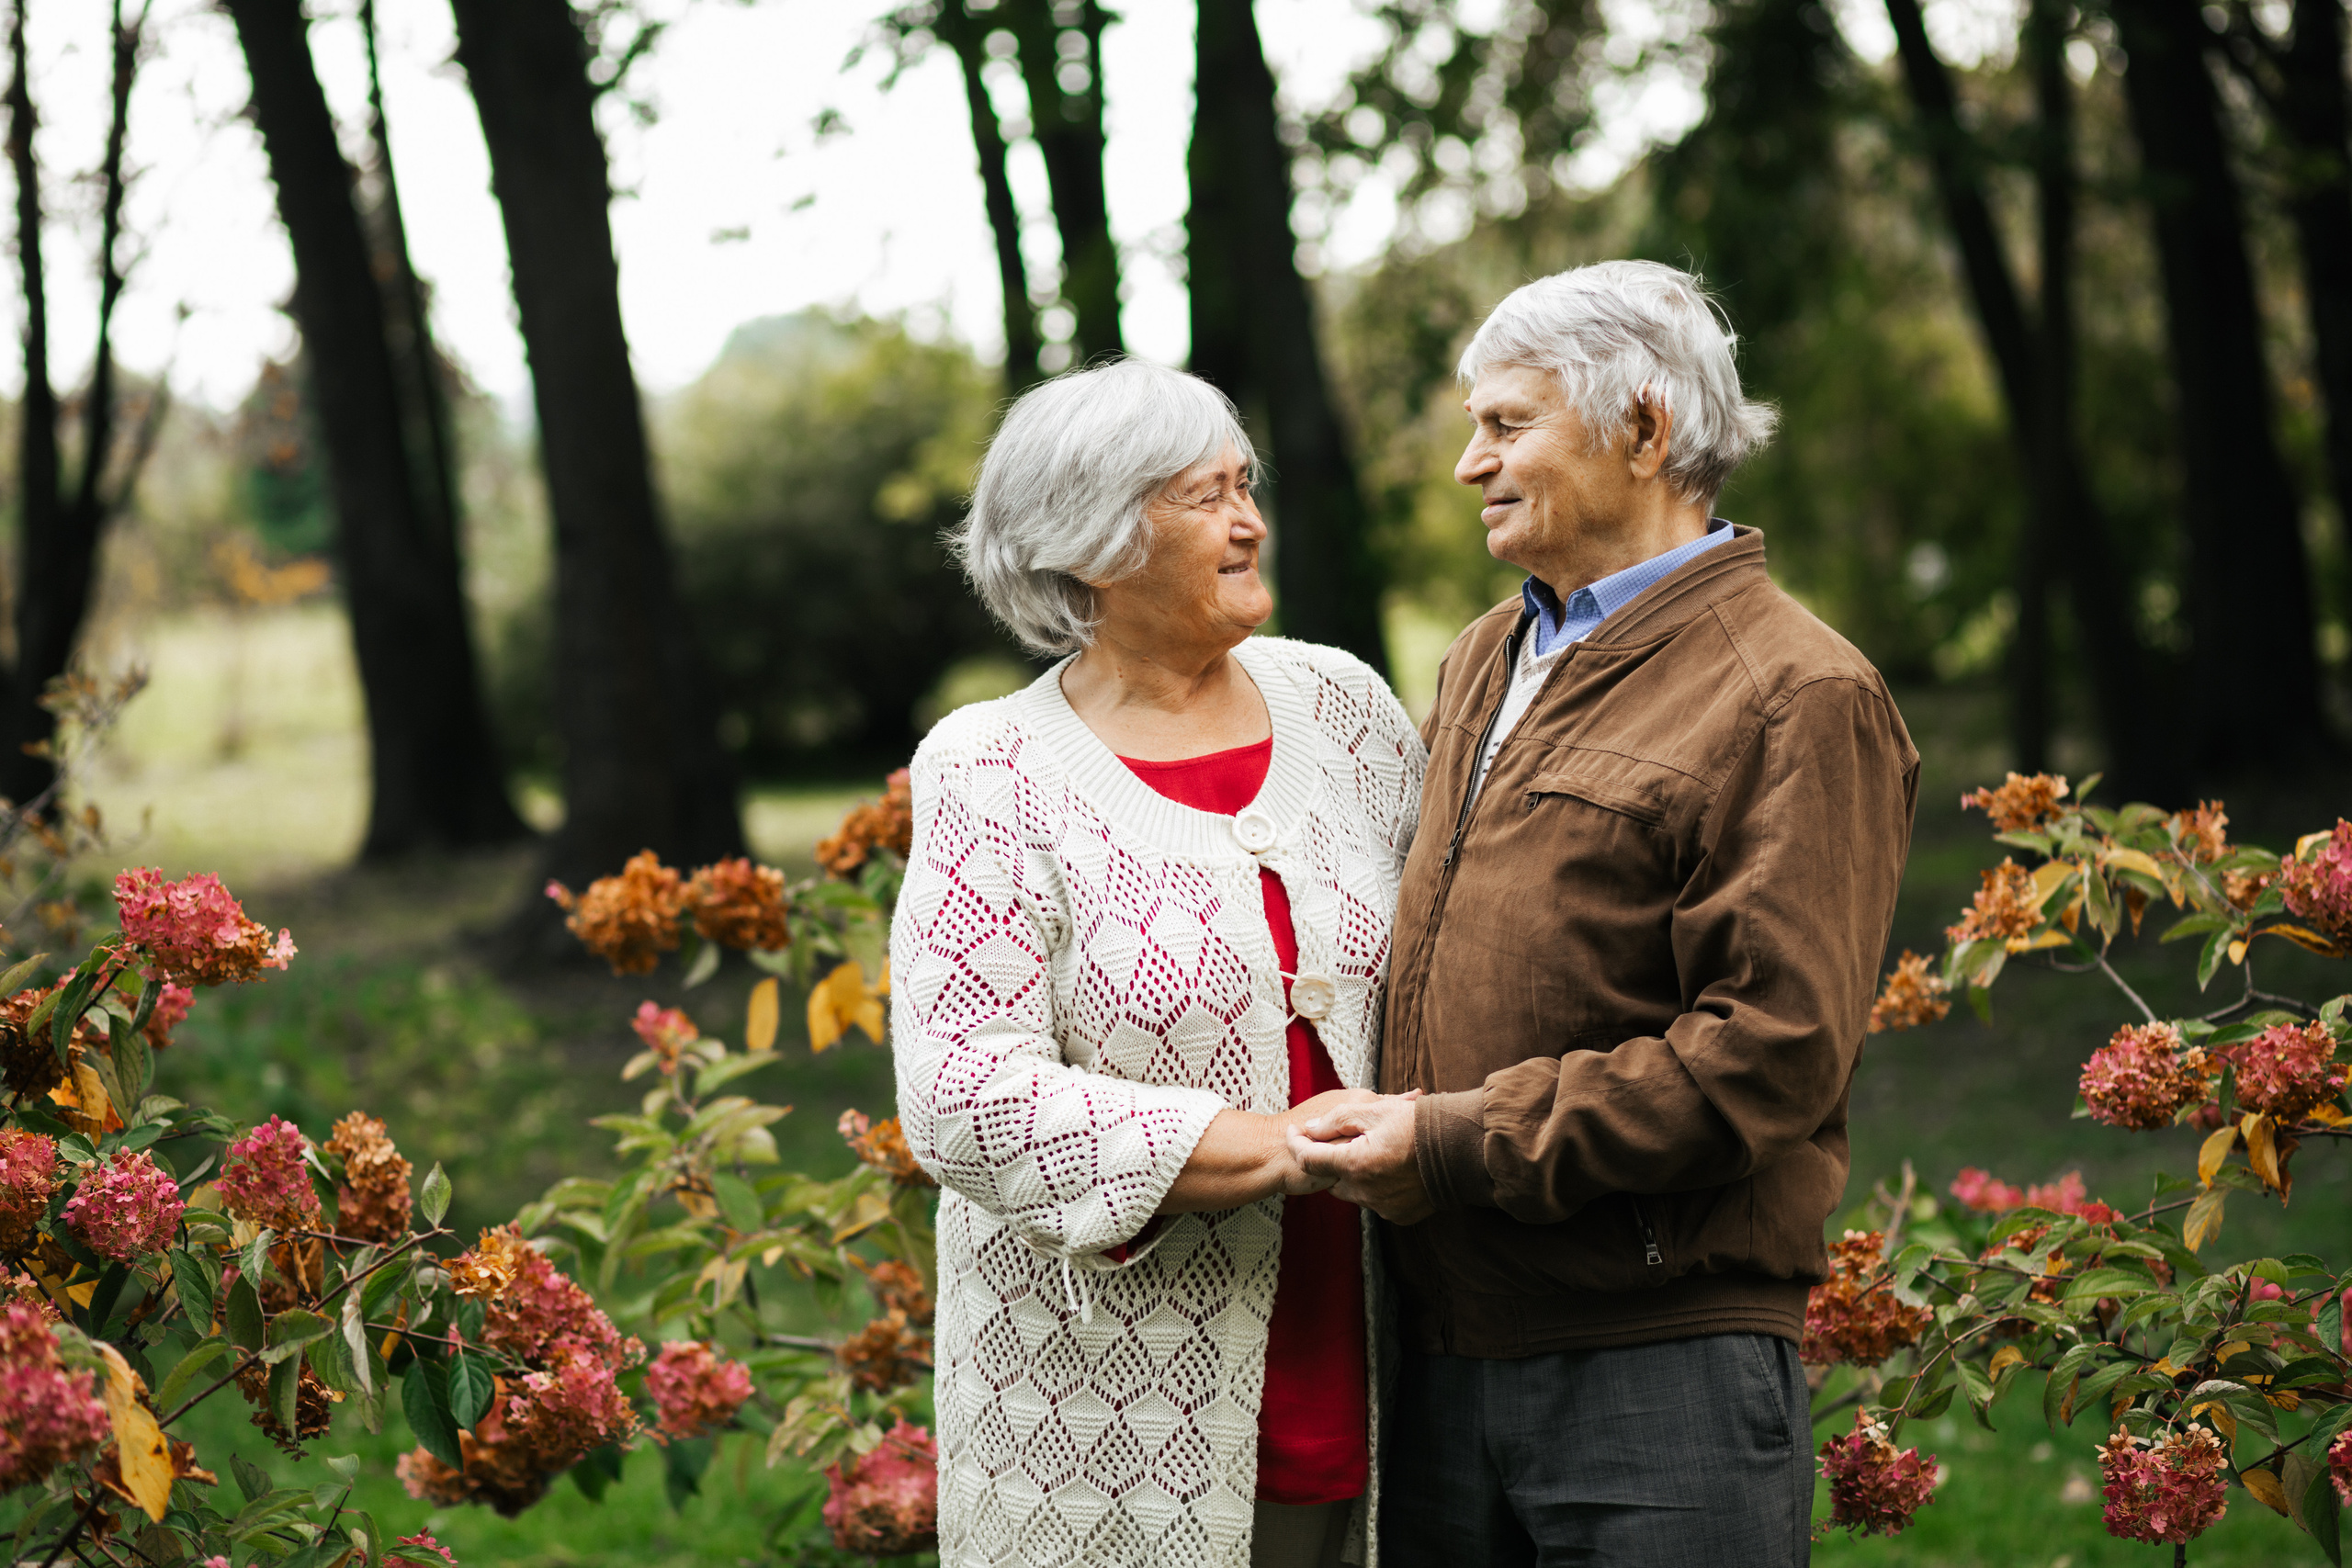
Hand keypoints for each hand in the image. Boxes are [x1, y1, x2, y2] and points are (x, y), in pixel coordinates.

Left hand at [1287, 1093, 1432, 1224]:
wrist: (1462, 1150)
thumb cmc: (1419, 1125)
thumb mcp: (1375, 1110)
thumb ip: (1336, 1119)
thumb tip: (1309, 1129)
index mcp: (1355, 1163)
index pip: (1309, 1159)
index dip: (1296, 1143)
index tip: (1294, 1131)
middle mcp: (1365, 1192)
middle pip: (1330, 1178)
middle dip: (1330, 1160)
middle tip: (1344, 1139)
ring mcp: (1383, 1207)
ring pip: (1352, 1192)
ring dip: (1354, 1174)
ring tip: (1372, 1151)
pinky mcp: (1399, 1215)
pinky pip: (1376, 1202)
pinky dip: (1376, 1187)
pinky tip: (1390, 1169)